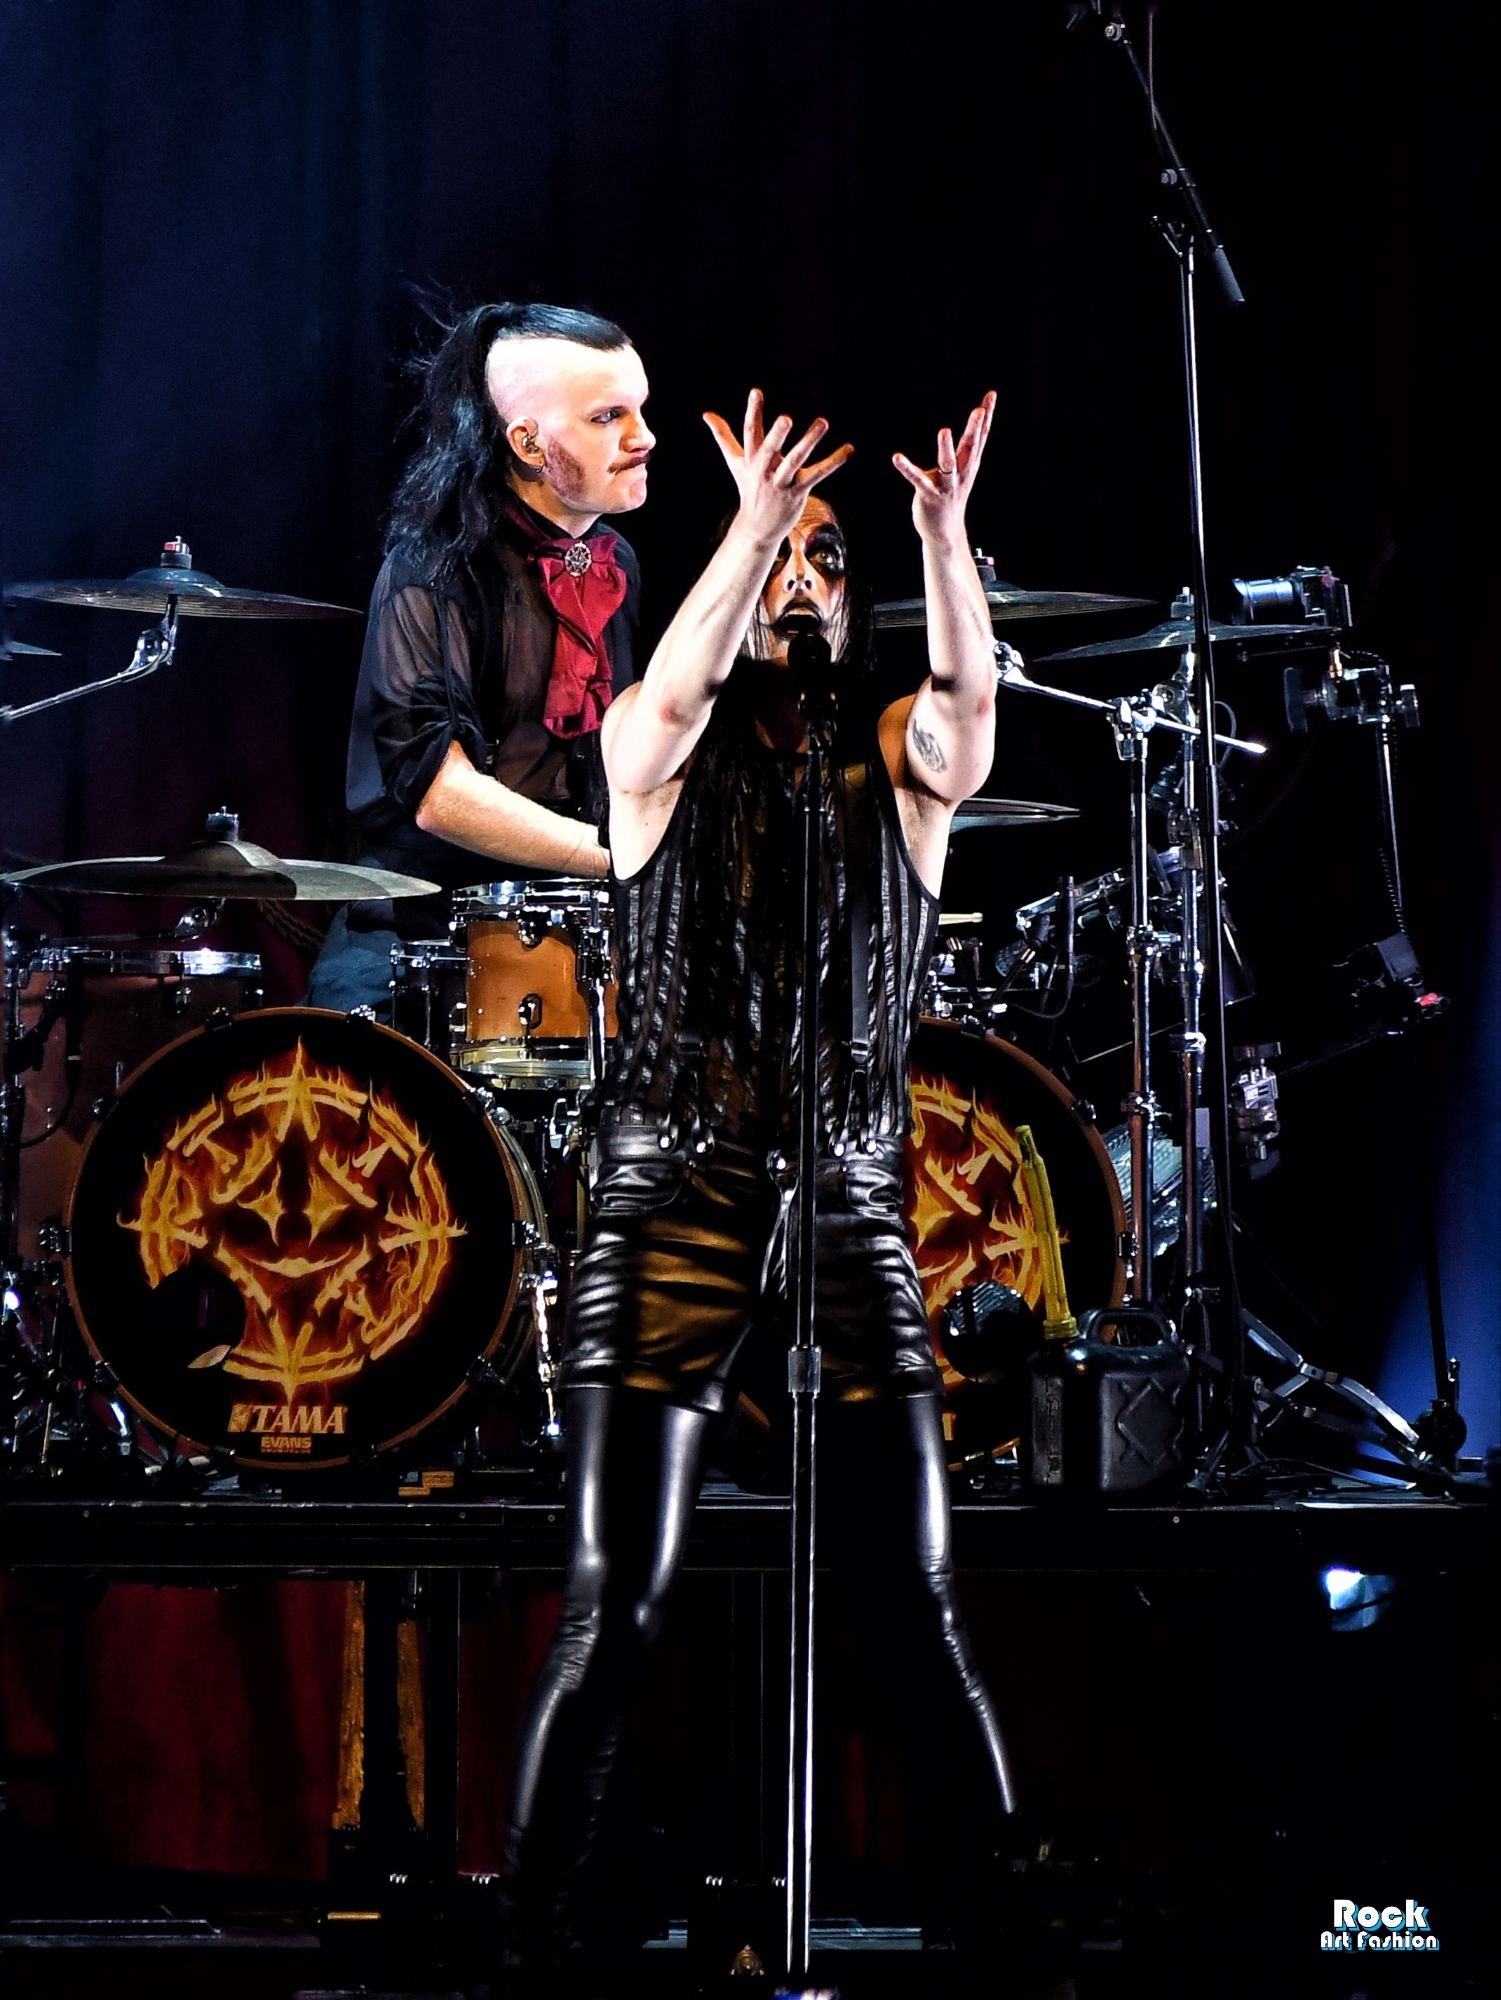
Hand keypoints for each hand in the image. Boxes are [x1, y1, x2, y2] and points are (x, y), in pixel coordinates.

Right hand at [703, 388, 852, 546]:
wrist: (756, 528)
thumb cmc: (748, 488)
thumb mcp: (735, 462)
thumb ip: (723, 436)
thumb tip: (706, 414)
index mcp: (751, 460)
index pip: (750, 432)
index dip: (753, 412)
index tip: (756, 392)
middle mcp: (764, 471)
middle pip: (770, 450)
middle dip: (777, 435)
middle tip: (786, 418)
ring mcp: (781, 483)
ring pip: (796, 460)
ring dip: (809, 441)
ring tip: (823, 422)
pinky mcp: (798, 492)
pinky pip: (817, 474)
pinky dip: (834, 462)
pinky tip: (848, 449)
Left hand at [892, 390, 995, 541]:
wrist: (945, 531)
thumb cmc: (951, 494)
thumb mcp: (964, 469)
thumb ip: (968, 447)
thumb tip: (977, 423)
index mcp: (969, 464)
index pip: (981, 436)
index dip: (986, 416)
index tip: (991, 395)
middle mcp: (961, 473)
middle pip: (970, 448)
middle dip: (974, 429)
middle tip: (978, 410)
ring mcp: (946, 486)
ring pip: (948, 465)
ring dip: (946, 448)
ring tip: (944, 431)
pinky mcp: (929, 495)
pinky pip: (917, 480)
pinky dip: (907, 469)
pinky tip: (897, 458)